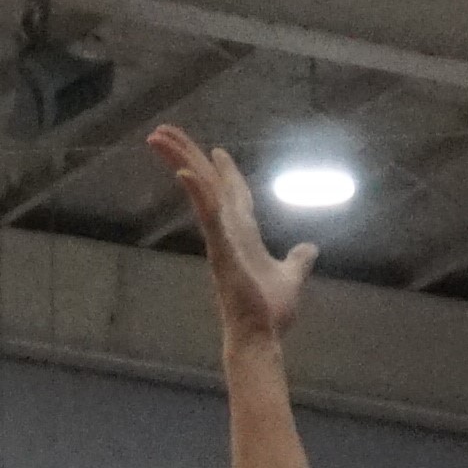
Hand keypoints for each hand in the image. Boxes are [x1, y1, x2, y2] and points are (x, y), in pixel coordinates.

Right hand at [149, 126, 315, 343]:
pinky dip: (199, 195)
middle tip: (164, 129)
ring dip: (180, 161)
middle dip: (188, 153)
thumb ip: (298, 261)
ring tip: (158, 136)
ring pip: (199, 190)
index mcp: (243, 234)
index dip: (226, 171)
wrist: (262, 338)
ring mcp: (220, 240)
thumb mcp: (292, 278)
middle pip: (206, 183)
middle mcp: (227, 232)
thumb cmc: (270, 314)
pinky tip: (187, 173)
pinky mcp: (221, 252)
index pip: (233, 194)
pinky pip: (209, 218)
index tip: (218, 151)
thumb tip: (309, 248)